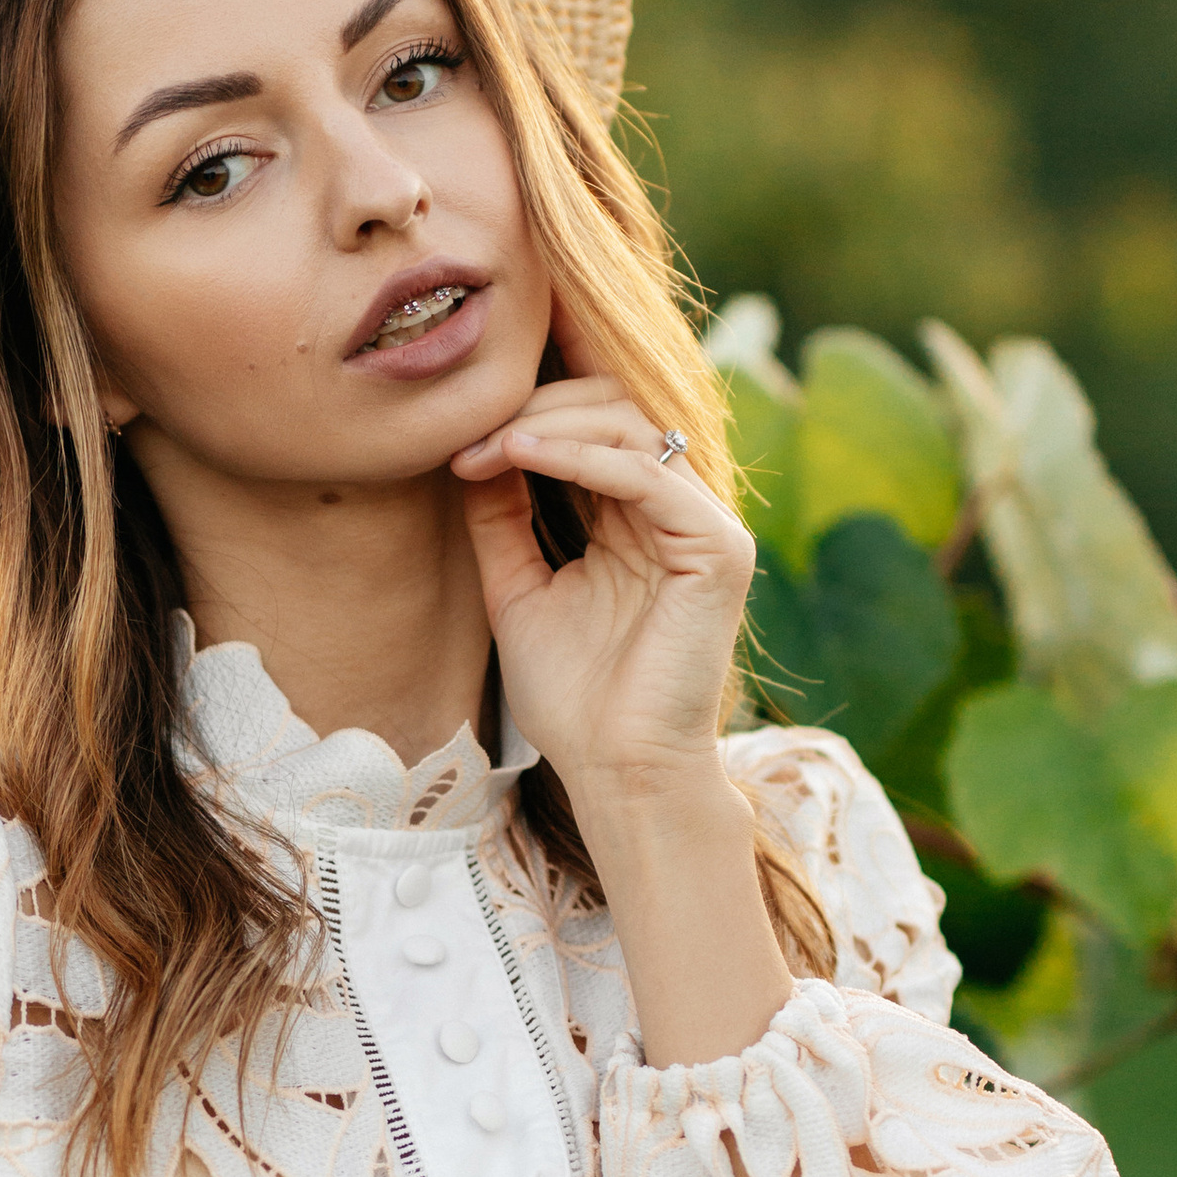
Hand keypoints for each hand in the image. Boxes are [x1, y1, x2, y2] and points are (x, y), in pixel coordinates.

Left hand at [450, 364, 755, 816]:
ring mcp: (704, 528)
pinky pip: (649, 477)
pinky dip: (582, 457)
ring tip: (486, 447)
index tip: (458, 422)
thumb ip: (502, 518)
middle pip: (615, 409)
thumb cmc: (573, 698)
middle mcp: (678, 513)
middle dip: (535, 406)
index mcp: (638, 518)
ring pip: (631, 429)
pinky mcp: (718, 551)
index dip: (533, 404)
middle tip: (469, 432)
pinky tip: (523, 454)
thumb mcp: (518, 589)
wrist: (615, 771)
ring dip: (548, 425)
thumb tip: (472, 448)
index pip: (595, 426)